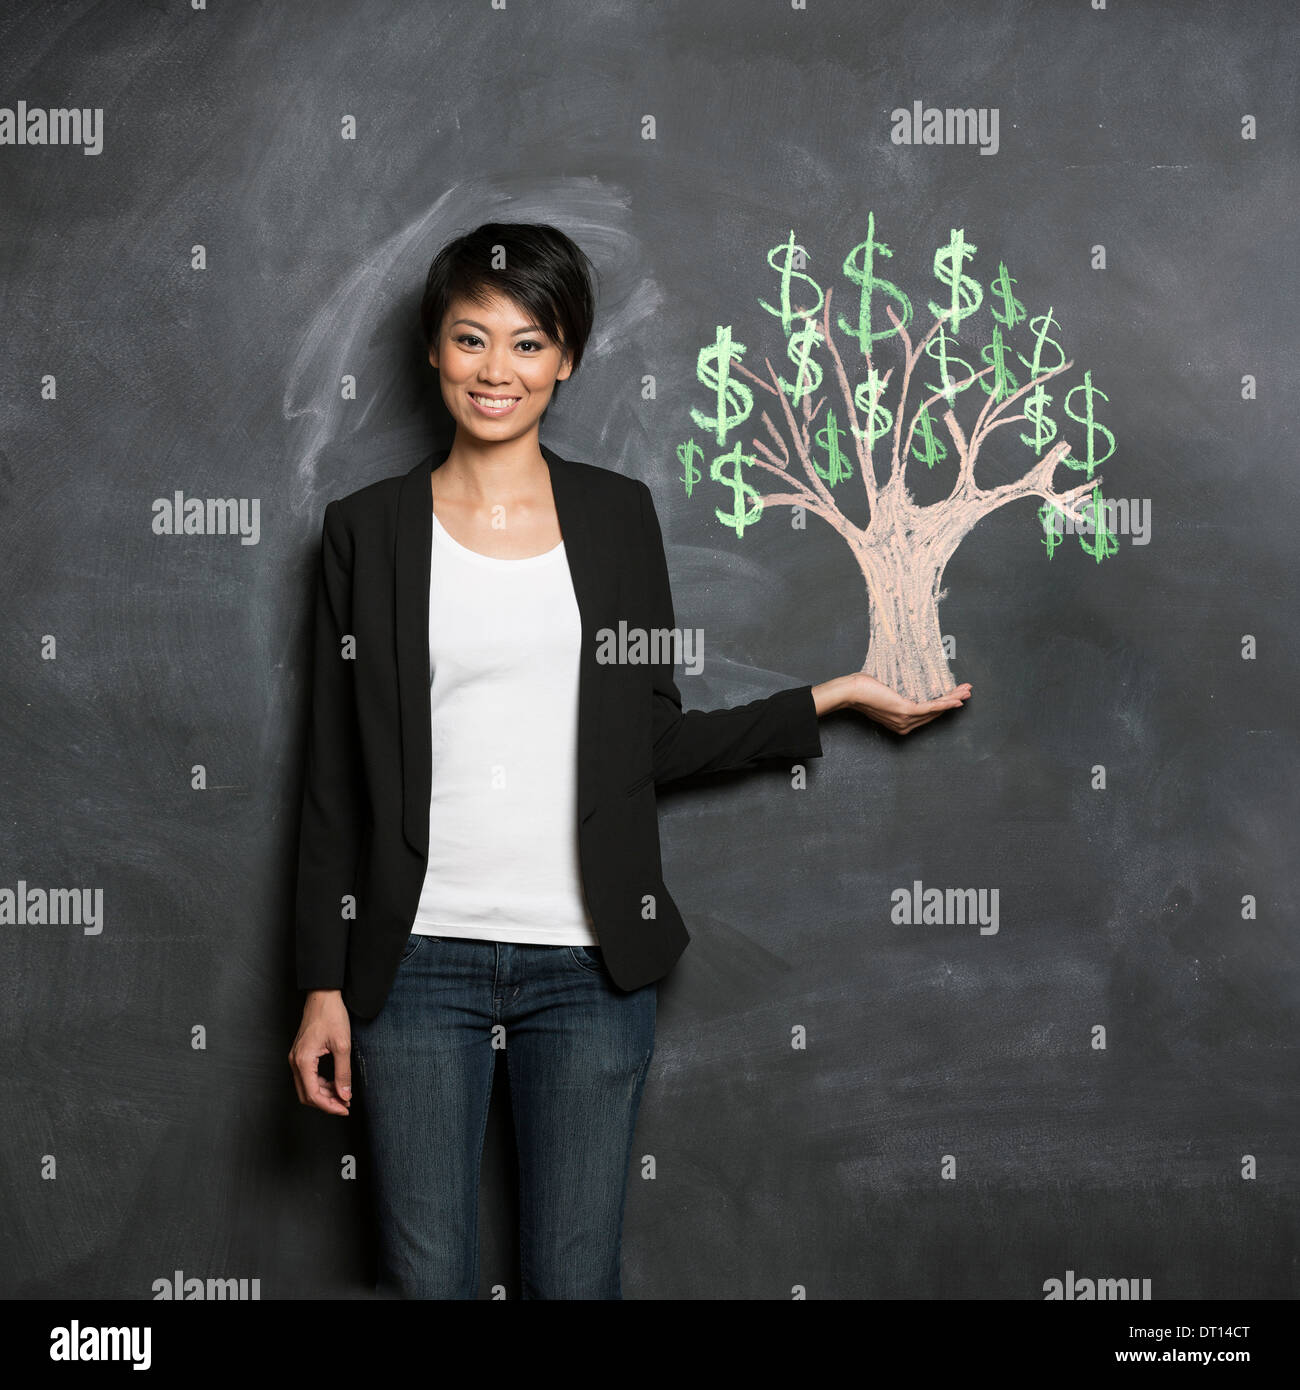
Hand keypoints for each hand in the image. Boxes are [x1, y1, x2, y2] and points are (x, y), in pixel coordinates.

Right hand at [288, 990, 352, 1114]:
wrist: (323, 996)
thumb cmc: (331, 1016)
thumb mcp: (342, 1045)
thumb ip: (343, 1073)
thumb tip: (344, 1095)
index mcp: (303, 1060)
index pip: (313, 1094)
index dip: (329, 1106)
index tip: (344, 1109)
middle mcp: (295, 1061)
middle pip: (307, 1094)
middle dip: (326, 1103)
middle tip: (345, 1105)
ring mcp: (296, 1057)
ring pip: (306, 1087)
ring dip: (324, 1094)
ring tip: (342, 1096)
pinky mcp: (301, 1054)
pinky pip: (307, 1077)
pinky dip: (320, 1084)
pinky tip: (334, 1084)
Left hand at [813, 672, 970, 733]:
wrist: (850, 691)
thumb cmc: (862, 689)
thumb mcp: (885, 692)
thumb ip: (897, 692)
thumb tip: (906, 681)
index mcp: (900, 723)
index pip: (926, 714)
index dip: (943, 704)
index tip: (955, 695)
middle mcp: (904, 725)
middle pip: (935, 713)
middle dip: (953, 701)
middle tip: (967, 692)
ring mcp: (905, 720)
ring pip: (935, 709)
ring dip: (953, 699)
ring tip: (966, 691)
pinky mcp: (905, 711)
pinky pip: (930, 707)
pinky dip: (945, 702)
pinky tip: (956, 699)